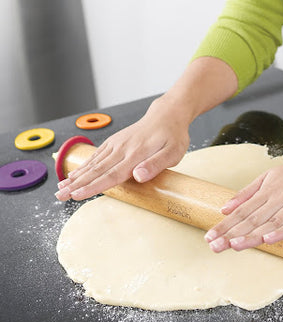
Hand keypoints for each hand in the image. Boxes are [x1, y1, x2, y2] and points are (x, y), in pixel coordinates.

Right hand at [55, 96, 189, 200]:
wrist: (167, 114)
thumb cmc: (173, 136)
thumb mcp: (173, 153)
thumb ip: (155, 165)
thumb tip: (138, 176)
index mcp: (135, 155)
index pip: (111, 174)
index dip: (94, 186)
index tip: (78, 195)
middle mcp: (122, 149)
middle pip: (96, 170)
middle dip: (77, 184)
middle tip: (59, 196)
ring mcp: (117, 144)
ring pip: (93, 163)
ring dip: (75, 176)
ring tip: (60, 188)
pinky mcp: (115, 142)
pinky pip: (96, 155)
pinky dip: (83, 165)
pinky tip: (74, 174)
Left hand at [204, 149, 282, 251]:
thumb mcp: (270, 176)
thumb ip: (247, 193)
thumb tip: (225, 207)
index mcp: (267, 190)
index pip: (242, 211)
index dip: (225, 225)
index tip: (209, 237)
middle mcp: (279, 197)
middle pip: (252, 218)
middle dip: (232, 233)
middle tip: (214, 246)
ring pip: (271, 222)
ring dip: (252, 234)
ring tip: (234, 245)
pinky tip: (269, 239)